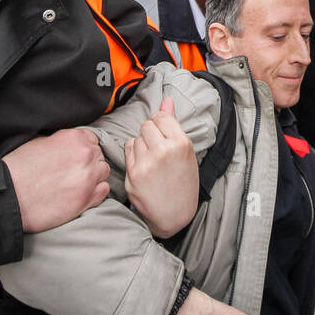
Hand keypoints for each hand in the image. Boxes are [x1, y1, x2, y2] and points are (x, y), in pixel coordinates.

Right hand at [3, 128, 109, 232]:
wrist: (9, 195)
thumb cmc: (18, 169)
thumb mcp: (38, 142)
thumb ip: (60, 141)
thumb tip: (70, 145)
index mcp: (73, 138)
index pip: (92, 139)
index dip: (83, 148)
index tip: (75, 157)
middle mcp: (85, 155)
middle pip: (99, 156)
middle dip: (89, 162)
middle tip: (73, 172)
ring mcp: (88, 178)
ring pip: (104, 172)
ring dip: (94, 176)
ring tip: (76, 183)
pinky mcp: (87, 199)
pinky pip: (104, 191)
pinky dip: (96, 191)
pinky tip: (81, 193)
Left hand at [124, 95, 196, 237]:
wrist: (174, 215)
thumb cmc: (183, 182)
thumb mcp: (185, 152)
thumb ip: (173, 123)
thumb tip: (167, 99)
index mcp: (181, 144)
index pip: (160, 116)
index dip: (160, 123)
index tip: (163, 133)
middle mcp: (163, 151)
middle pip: (146, 125)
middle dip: (150, 133)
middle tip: (158, 147)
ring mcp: (146, 163)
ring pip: (136, 137)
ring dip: (141, 144)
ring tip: (152, 159)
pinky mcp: (133, 174)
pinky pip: (128, 150)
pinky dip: (133, 154)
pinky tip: (143, 165)